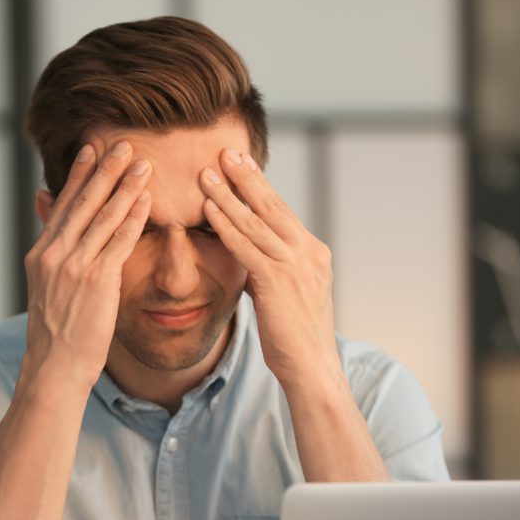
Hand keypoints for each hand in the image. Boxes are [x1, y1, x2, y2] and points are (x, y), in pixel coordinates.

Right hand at [23, 142, 152, 387]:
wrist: (55, 365)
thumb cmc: (57, 332)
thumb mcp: (46, 288)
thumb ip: (53, 255)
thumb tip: (52, 233)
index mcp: (41, 254)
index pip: (63, 205)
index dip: (79, 176)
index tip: (91, 150)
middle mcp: (54, 254)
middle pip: (83, 202)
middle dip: (105, 170)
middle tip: (122, 143)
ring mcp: (74, 266)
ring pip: (104, 216)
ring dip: (125, 186)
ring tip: (142, 163)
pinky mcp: (97, 280)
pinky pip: (120, 241)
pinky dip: (134, 217)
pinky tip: (147, 199)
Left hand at [200, 149, 338, 382]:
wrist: (312, 368)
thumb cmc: (296, 338)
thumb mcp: (287, 295)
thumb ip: (270, 270)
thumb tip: (250, 256)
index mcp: (313, 253)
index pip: (282, 212)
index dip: (260, 186)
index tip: (241, 164)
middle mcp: (308, 253)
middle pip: (272, 206)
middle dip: (246, 177)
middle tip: (226, 151)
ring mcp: (295, 266)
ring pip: (256, 222)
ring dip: (228, 195)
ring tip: (206, 174)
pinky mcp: (277, 282)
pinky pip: (246, 247)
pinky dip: (226, 225)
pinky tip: (209, 210)